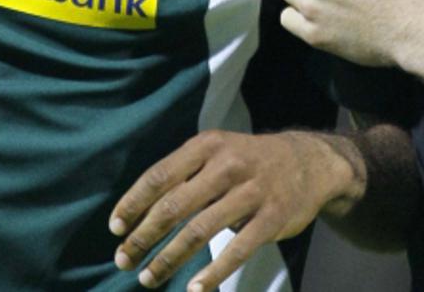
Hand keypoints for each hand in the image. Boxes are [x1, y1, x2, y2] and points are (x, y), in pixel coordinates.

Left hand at [109, 130, 362, 290]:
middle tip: (123, 260)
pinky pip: (237, 250)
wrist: (309, 162)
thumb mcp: (216, 151)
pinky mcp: (272, 218)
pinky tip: (195, 289)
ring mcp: (252, 192)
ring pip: (200, 231)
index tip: (115, 228)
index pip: (159, 176)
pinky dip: (214, 273)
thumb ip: (184, 174)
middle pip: (174, 206)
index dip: (133, 204)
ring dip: (169, 259)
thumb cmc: (248, 161)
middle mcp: (227, 165)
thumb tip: (139, 211)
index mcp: (206, 146)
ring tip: (148, 278)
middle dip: (143, 237)